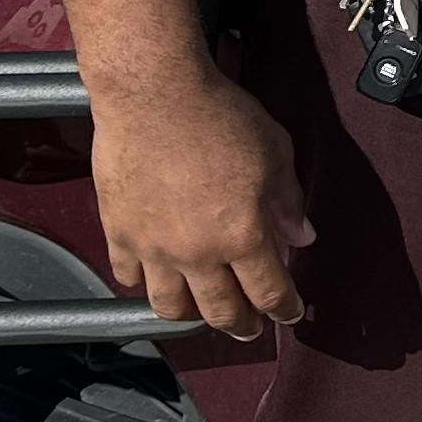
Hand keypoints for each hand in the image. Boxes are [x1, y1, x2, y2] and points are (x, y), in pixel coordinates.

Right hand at [91, 69, 314, 338]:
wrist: (154, 93)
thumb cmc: (217, 115)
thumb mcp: (276, 152)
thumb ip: (288, 201)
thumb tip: (302, 235)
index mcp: (243, 235)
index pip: (270, 292)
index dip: (284, 309)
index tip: (290, 314)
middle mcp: (198, 253)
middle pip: (222, 311)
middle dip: (242, 326)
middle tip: (251, 328)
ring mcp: (154, 247)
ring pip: (170, 306)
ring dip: (191, 316)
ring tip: (201, 311)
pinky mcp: (119, 232)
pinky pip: (128, 276)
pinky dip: (142, 283)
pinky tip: (152, 278)